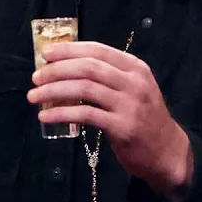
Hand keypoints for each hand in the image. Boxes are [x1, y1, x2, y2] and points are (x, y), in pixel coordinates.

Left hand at [27, 41, 192, 200]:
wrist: (167, 151)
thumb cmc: (143, 117)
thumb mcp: (133, 89)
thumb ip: (108, 76)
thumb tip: (65, 66)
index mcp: (135, 67)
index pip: (97, 50)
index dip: (69, 49)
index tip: (46, 53)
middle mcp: (134, 82)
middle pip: (88, 68)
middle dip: (57, 70)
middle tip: (36, 77)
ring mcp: (129, 105)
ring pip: (84, 89)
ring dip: (54, 91)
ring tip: (34, 96)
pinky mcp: (123, 127)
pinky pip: (86, 115)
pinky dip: (62, 113)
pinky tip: (46, 116)